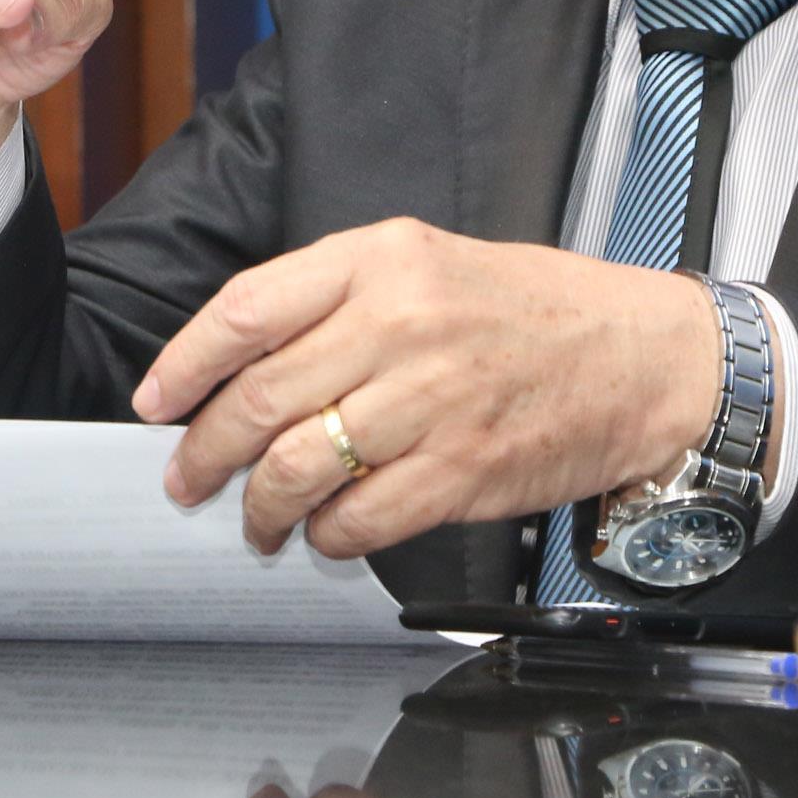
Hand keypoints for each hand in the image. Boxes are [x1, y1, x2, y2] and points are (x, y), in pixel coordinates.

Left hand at [131, 220, 723, 558]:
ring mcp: (431, 401)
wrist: (642, 356)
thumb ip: (337, 298)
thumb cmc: (532, 310)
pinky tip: (324, 533)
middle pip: (259, 399)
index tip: (154, 402)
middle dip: (206, 452)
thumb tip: (243, 365)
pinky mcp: (463, 470)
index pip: (246, 310)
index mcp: (380, 260)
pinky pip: (359, 519)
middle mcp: (400, 324)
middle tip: (188, 478)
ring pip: (298, 467)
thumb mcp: (427, 261)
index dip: (184, 364)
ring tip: (256, 521)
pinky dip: (326, 537)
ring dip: (260, 509)